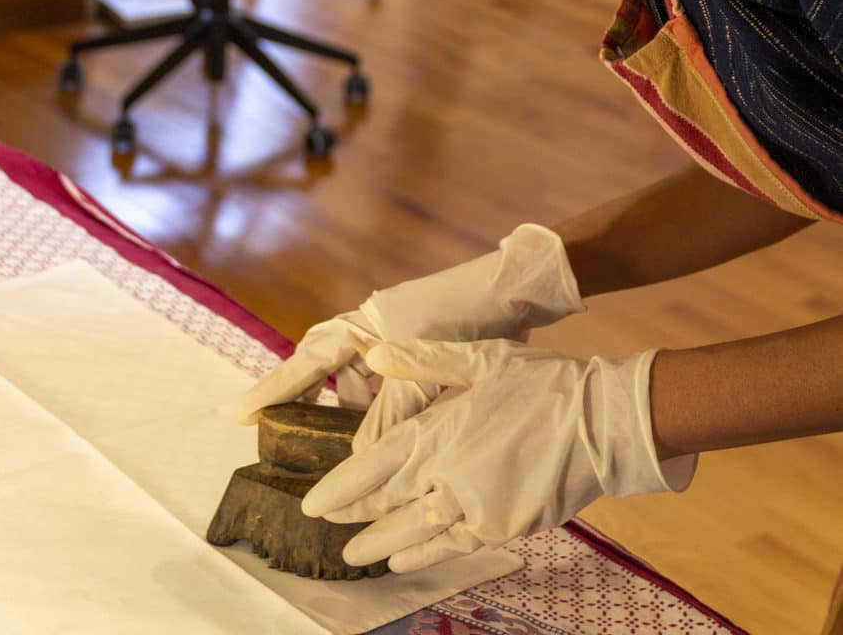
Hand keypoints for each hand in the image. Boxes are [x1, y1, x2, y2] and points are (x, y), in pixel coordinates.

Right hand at [235, 224, 584, 447]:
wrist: (511, 294)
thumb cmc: (461, 321)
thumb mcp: (421, 375)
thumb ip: (387, 419)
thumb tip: (355, 463)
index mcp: (362, 326)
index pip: (306, 361)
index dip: (272, 390)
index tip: (238, 415)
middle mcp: (372, 329)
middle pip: (326, 368)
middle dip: (308, 403)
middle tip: (288, 439)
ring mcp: (395, 338)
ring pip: (363, 384)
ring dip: (356, 414)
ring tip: (350, 454)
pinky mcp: (421, 348)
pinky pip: (389, 385)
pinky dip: (386, 410)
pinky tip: (392, 438)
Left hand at [301, 338, 697, 572]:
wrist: (602, 421)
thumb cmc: (541, 382)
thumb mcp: (479, 358)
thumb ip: (423, 360)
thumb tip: (376, 355)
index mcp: (441, 432)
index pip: (375, 467)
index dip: (341, 487)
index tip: (313, 503)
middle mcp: (451, 477)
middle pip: (389, 505)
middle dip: (355, 516)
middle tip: (326, 524)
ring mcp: (478, 507)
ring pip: (416, 533)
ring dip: (382, 543)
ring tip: (356, 553)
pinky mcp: (504, 526)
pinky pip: (453, 546)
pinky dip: (424, 555)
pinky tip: (404, 560)